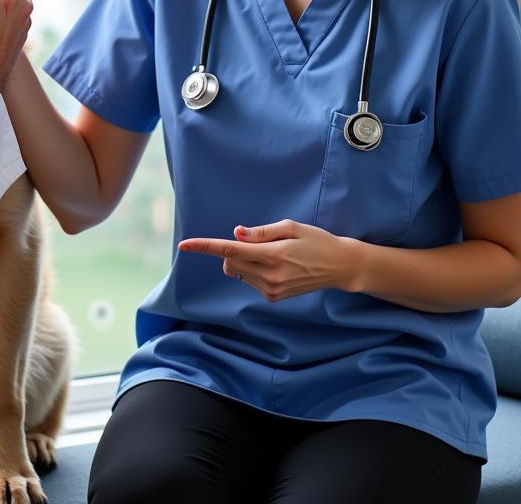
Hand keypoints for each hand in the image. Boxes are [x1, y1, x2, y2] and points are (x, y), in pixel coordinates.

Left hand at [178, 219, 360, 301]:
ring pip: (237, 272)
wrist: (340, 267)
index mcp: (272, 255)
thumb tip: (235, 234)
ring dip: (242, 261)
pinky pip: (249, 280)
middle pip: (229, 263)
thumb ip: (260, 232)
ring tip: (272, 254)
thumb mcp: (290, 227)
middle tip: (253, 241)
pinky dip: (252, 270)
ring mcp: (272, 289)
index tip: (184, 245)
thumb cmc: (316, 240)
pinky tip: (275, 266)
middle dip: (230, 251)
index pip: (229, 250)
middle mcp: (269, 276)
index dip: (204, 246)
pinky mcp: (274, 297)